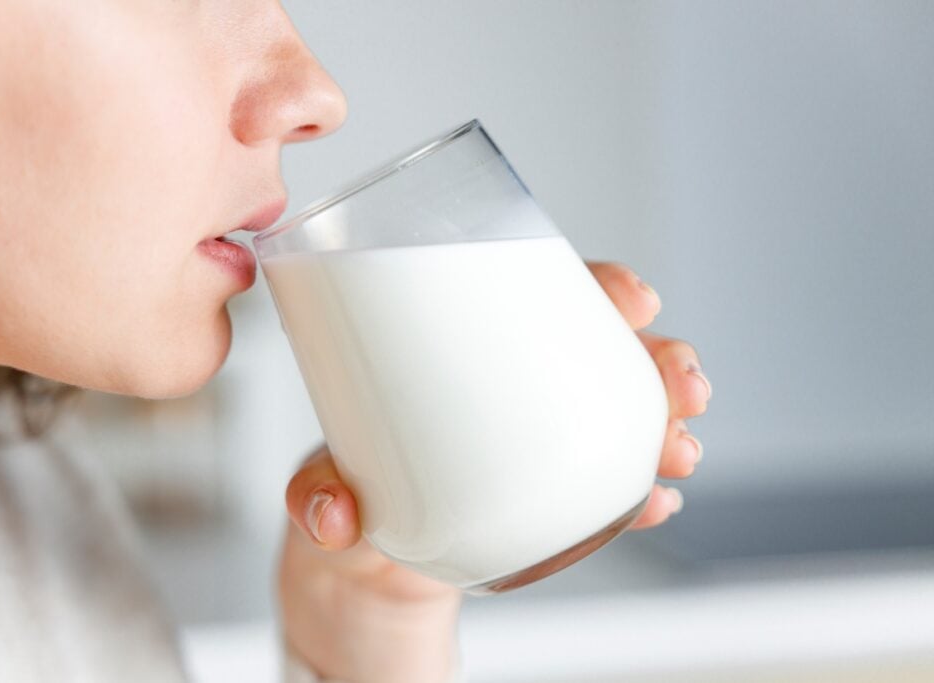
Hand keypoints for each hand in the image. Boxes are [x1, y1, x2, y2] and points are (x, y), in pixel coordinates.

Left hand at [278, 261, 709, 681]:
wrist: (368, 561)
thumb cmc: (352, 484)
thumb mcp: (325, 481)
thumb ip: (316, 493)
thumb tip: (335, 516)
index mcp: (469, 344)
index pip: (544, 292)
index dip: (601, 285)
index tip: (633, 299)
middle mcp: (515, 383)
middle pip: (607, 349)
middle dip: (661, 360)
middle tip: (679, 388)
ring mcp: (542, 439)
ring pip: (625, 412)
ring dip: (666, 426)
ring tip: (676, 454)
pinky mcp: (554, 495)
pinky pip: (612, 482)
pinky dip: (641, 492)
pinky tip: (657, 503)